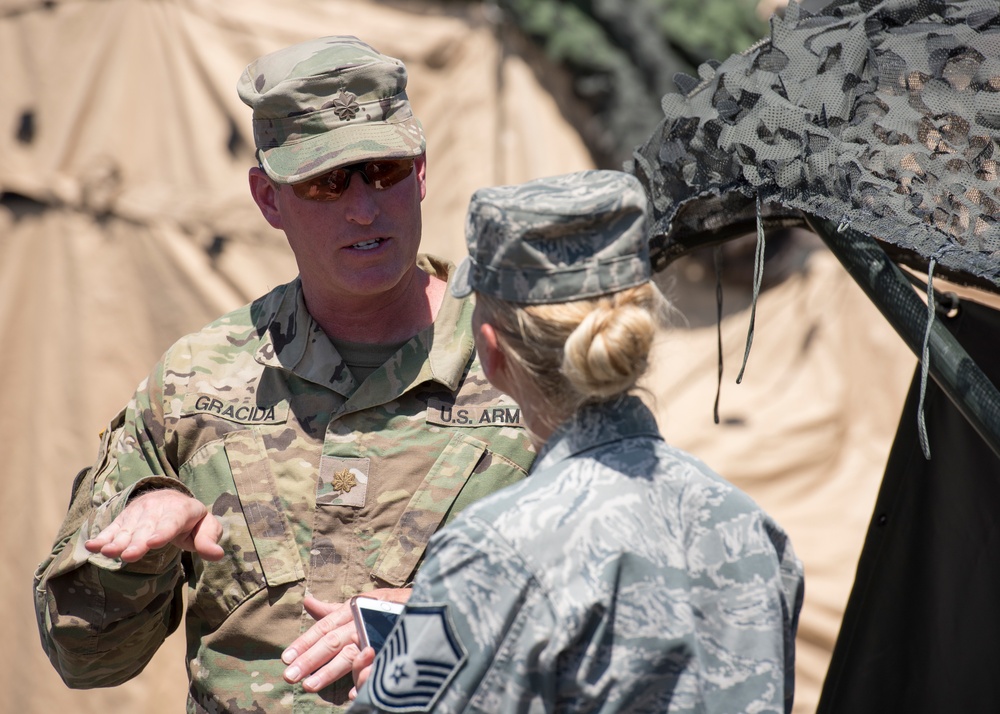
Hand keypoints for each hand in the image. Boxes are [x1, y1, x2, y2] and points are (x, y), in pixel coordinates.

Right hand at [84, 489, 223, 562]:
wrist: (170, 499)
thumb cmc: (192, 520)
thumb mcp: (207, 527)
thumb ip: (209, 540)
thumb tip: (218, 555)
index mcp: (182, 510)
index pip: (172, 522)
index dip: (163, 532)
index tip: (153, 542)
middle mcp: (158, 509)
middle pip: (147, 528)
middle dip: (137, 542)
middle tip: (128, 556)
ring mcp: (139, 514)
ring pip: (128, 529)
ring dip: (117, 541)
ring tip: (107, 553)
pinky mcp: (125, 520)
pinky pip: (113, 529)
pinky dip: (102, 537)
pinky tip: (92, 546)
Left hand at [282, 588, 409, 691]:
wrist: (427, 605)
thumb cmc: (388, 606)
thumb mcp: (361, 603)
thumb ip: (333, 609)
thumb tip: (307, 601)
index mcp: (354, 610)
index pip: (324, 627)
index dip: (305, 642)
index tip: (286, 657)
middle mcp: (364, 622)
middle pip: (333, 642)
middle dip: (310, 659)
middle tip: (290, 675)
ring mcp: (378, 636)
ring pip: (350, 655)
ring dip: (329, 671)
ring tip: (310, 685)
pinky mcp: (392, 648)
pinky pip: (376, 667)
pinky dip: (363, 680)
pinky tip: (350, 693)